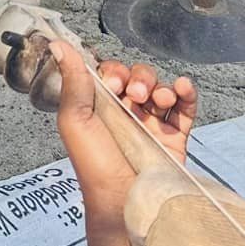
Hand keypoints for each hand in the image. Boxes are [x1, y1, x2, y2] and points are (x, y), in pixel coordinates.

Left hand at [51, 41, 197, 220]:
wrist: (123, 202)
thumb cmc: (94, 165)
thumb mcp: (75, 120)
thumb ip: (72, 80)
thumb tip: (58, 44)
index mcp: (99, 107)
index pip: (110, 73)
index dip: (113, 70)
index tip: (111, 81)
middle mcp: (125, 113)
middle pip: (137, 77)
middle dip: (138, 78)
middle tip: (134, 93)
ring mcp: (151, 124)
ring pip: (160, 89)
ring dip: (160, 85)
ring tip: (156, 99)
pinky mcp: (174, 137)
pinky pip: (184, 108)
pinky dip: (186, 92)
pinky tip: (182, 88)